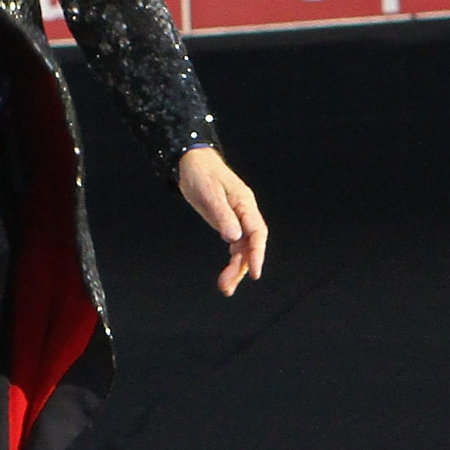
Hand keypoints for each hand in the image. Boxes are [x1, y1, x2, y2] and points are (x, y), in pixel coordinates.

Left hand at [177, 148, 266, 294]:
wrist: (191, 161)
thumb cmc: (201, 173)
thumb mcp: (209, 193)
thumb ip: (222, 215)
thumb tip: (234, 237)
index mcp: (244, 203)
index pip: (257, 232)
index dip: (258, 254)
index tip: (255, 273)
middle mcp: (244, 212)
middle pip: (250, 244)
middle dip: (242, 267)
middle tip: (227, 286)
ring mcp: (236, 218)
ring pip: (242, 248)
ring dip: (236, 267)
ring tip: (225, 287)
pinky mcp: (227, 221)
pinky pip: (235, 245)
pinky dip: (232, 260)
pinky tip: (227, 273)